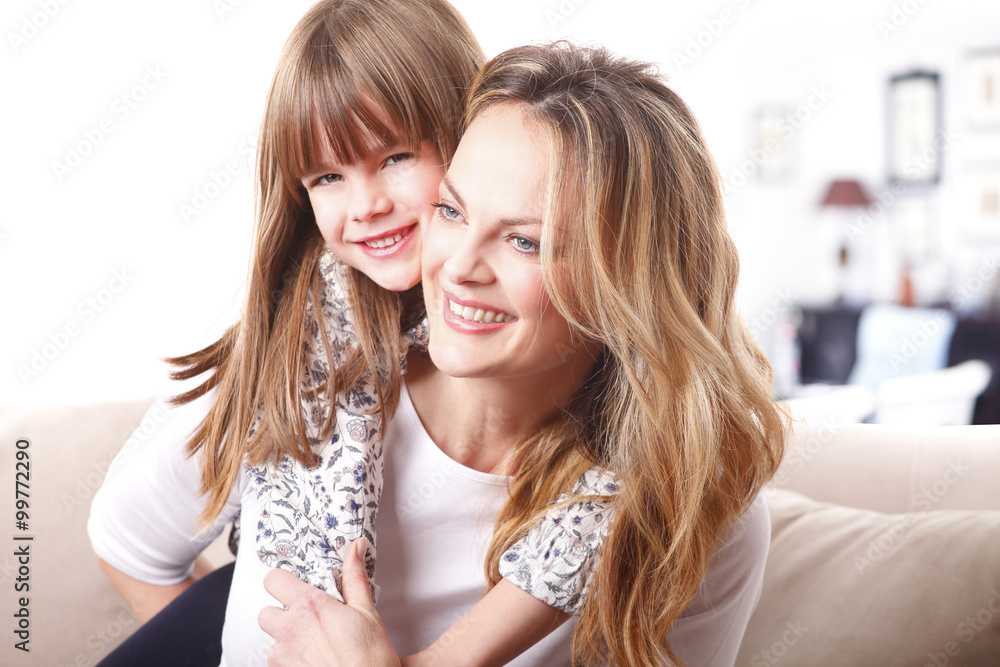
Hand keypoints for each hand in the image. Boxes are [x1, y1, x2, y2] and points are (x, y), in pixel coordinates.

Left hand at [259, 537, 400, 666]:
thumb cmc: (370, 657)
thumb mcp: (367, 611)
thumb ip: (355, 576)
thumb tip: (356, 547)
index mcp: (310, 606)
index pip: (273, 580)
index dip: (281, 582)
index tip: (291, 586)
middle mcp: (291, 628)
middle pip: (265, 612)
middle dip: (281, 615)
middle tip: (305, 621)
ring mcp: (283, 654)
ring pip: (271, 641)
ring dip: (285, 641)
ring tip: (312, 646)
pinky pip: (276, 663)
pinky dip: (289, 662)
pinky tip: (311, 662)